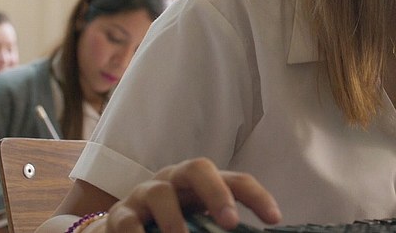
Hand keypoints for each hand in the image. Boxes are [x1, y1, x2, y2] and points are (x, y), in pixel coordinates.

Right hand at [101, 158, 280, 232]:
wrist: (122, 228)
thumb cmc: (170, 223)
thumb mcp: (198, 220)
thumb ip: (219, 225)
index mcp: (201, 183)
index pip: (235, 180)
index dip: (257, 196)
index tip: (274, 219)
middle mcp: (174, 180)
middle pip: (197, 168)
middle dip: (216, 193)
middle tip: (230, 222)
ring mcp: (145, 194)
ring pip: (160, 193)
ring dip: (174, 221)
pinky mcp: (121, 214)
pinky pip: (128, 221)